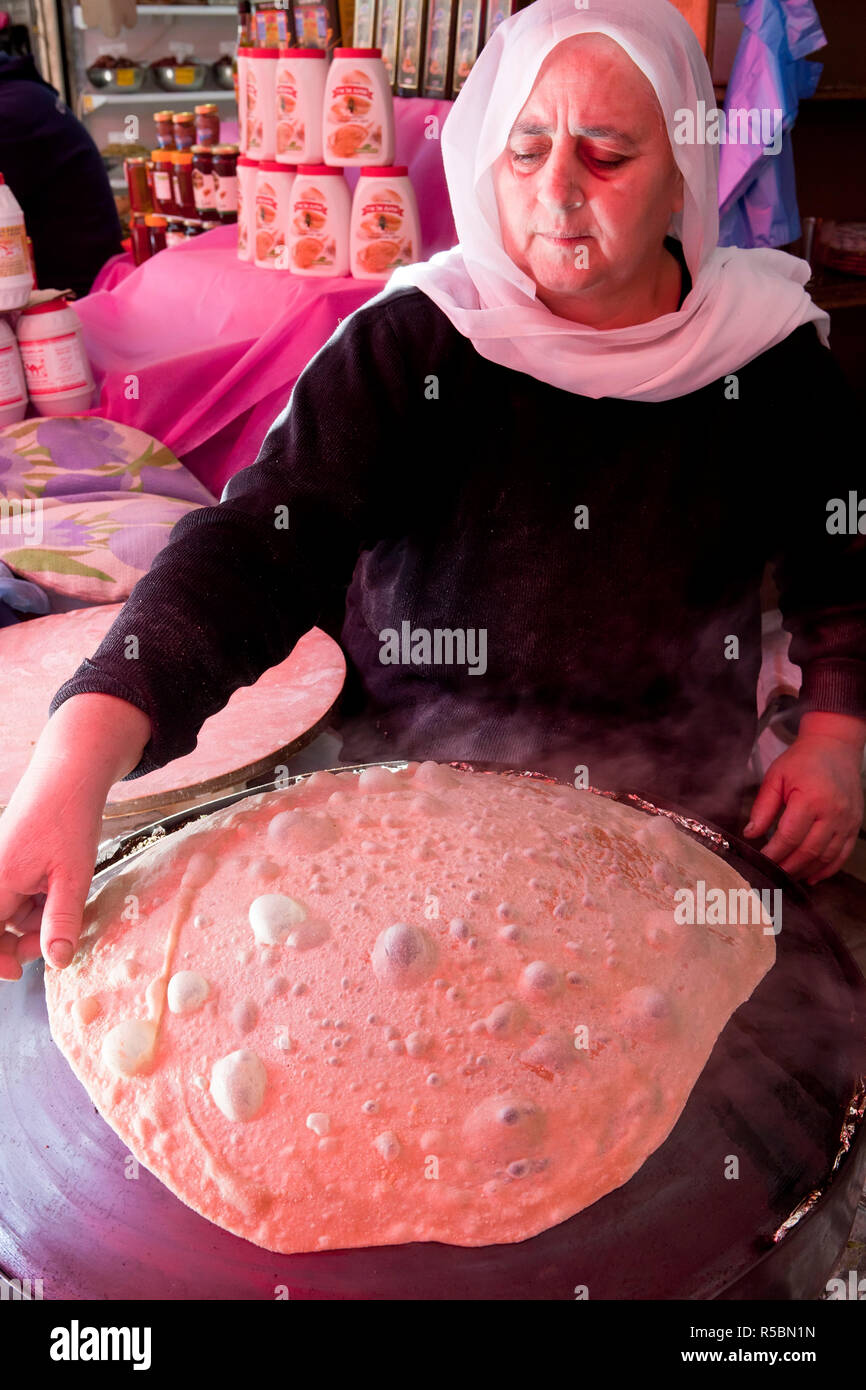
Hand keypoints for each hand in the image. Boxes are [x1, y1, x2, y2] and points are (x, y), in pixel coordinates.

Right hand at [0, 759, 104, 980]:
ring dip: (38, 916)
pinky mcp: (10, 861)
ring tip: (67, 894)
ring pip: (12, 912)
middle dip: (26, 939)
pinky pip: (19, 893)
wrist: (69, 774)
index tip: (18, 972)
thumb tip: (56, 961)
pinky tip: (60, 883)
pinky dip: (39, 897)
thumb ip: (61, 920)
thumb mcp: (73, 876)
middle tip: (60, 937)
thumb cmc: (68, 819)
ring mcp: (0, 867)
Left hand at [744, 713, 864, 883]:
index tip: (760, 859)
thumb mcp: (776, 777)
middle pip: (809, 851)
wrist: (835, 747)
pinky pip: (842, 855)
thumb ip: (763, 807)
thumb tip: (750, 834)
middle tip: (771, 873)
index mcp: (811, 798)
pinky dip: (827, 869)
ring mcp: (848, 821)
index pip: (789, 836)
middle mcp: (834, 812)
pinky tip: (812, 876)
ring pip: (826, 857)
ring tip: (787, 876)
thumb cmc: (803, 760)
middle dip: (787, 866)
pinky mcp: (855, 825)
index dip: (774, 853)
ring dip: (806, 871)